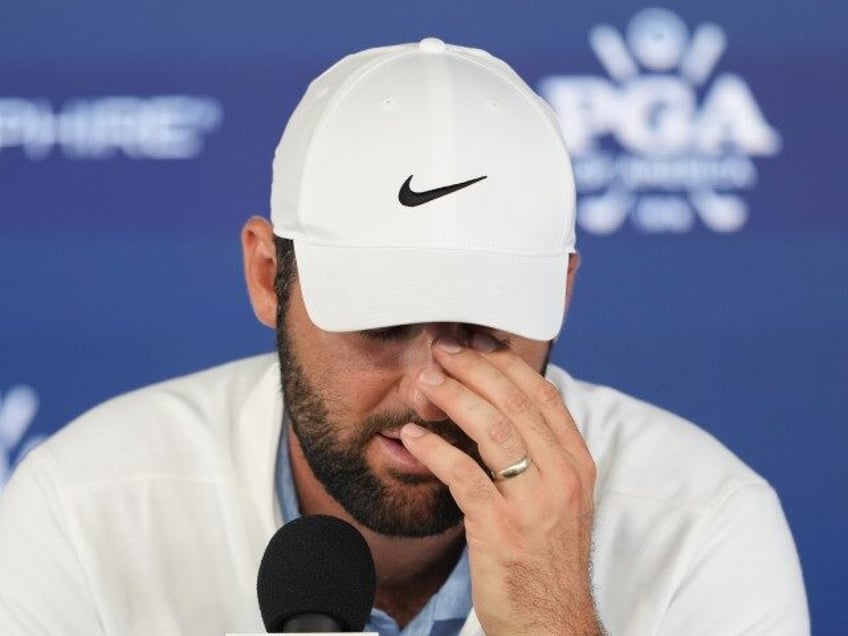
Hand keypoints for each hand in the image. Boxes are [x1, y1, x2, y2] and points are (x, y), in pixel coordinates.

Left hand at [400, 333, 601, 635]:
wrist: (551, 622)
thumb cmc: (547, 557)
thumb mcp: (559, 499)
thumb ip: (538, 454)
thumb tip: (497, 409)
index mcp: (578, 464)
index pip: (544, 394)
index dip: (506, 362)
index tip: (476, 343)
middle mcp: (563, 477)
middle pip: (517, 402)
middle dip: (475, 368)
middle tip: (443, 350)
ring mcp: (534, 503)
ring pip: (493, 429)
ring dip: (454, 398)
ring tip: (425, 383)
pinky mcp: (501, 529)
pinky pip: (463, 475)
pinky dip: (434, 449)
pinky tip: (413, 436)